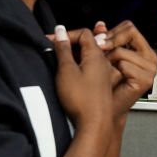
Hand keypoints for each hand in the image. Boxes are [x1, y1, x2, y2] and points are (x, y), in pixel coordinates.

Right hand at [51, 25, 113, 139]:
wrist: (94, 124)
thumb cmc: (82, 99)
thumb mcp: (66, 70)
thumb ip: (63, 49)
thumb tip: (60, 32)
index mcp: (96, 55)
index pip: (84, 33)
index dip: (67, 34)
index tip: (53, 41)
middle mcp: (103, 63)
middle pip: (87, 44)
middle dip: (70, 44)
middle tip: (54, 51)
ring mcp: (104, 75)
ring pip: (88, 57)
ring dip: (74, 56)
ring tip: (61, 64)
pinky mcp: (101, 86)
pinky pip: (91, 69)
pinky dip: (80, 67)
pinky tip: (71, 76)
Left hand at [89, 20, 156, 117]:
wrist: (106, 111)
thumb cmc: (103, 88)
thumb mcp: (101, 57)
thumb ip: (103, 40)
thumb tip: (100, 24)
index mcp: (141, 50)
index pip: (129, 27)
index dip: (112, 32)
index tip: (99, 40)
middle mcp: (148, 57)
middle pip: (129, 31)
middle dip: (110, 41)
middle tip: (100, 51)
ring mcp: (149, 68)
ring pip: (121, 50)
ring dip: (109, 60)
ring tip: (107, 72)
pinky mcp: (146, 79)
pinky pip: (123, 64)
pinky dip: (114, 72)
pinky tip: (115, 80)